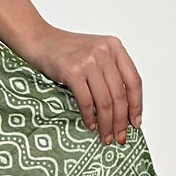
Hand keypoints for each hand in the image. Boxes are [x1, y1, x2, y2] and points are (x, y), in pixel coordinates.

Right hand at [19, 24, 141, 144]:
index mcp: (115, 47)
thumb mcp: (95, 53)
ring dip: (106, 123)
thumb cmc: (65, 50)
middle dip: (121, 120)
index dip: (136, 105)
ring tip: (105, 135)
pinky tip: (90, 125)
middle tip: (120, 136)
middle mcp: (104, 53)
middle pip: (120, 94)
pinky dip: (89, 117)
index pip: (133, 81)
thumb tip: (122, 106)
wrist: (39, 40)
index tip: (135, 122)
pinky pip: (86, 101)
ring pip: (105, 101)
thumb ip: (110, 71)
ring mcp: (88, 62)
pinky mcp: (72, 72)